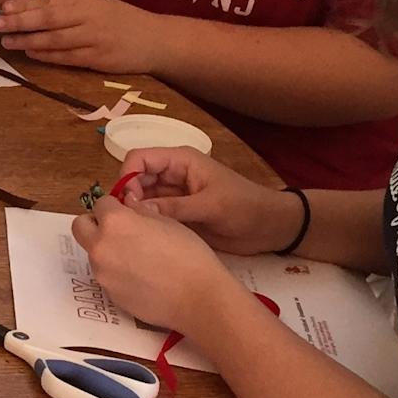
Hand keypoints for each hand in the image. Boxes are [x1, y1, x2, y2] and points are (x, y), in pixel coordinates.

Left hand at [0, 0, 166, 70]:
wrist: (154, 39)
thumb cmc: (120, 19)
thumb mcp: (94, 3)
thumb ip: (66, 5)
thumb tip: (29, 6)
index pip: (48, 1)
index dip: (23, 5)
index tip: (3, 7)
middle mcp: (88, 16)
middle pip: (48, 19)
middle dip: (19, 21)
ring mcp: (93, 38)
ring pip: (54, 39)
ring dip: (27, 40)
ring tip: (7, 41)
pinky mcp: (98, 59)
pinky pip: (66, 57)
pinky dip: (46, 55)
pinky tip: (30, 52)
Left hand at [70, 196, 237, 336]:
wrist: (198, 298)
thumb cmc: (189, 256)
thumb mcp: (167, 222)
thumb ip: (140, 211)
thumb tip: (127, 204)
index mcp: (115, 222)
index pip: (100, 203)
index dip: (114, 206)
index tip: (125, 211)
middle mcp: (101, 246)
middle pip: (80, 227)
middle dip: (95, 224)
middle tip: (119, 230)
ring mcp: (102, 273)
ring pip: (93, 253)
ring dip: (106, 250)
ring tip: (137, 257)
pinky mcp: (109, 294)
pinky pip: (106, 276)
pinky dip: (116, 272)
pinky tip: (142, 277)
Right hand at [114, 147, 306, 255]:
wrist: (270, 228)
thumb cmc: (245, 208)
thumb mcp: (211, 206)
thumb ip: (174, 207)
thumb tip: (137, 210)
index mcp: (181, 162)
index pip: (140, 159)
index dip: (128, 177)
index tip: (127, 203)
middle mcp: (173, 176)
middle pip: (136, 179)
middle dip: (128, 197)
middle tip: (127, 222)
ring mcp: (174, 196)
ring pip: (142, 199)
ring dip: (135, 212)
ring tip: (132, 232)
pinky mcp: (178, 215)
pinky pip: (154, 215)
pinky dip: (146, 223)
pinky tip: (143, 238)